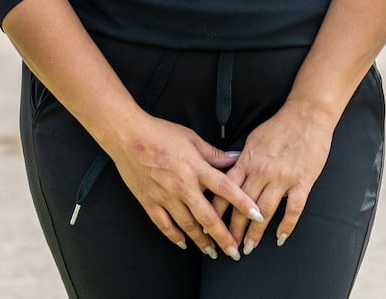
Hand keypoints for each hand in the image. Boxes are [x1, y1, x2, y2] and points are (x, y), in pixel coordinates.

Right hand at [106, 111, 263, 259]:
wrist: (128, 136)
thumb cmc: (160, 133)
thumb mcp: (191, 138)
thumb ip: (214, 154)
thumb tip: (235, 158)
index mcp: (196, 168)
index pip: (225, 188)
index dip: (243, 202)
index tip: (257, 216)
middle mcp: (183, 186)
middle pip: (208, 216)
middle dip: (223, 236)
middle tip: (235, 252)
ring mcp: (166, 196)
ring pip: (187, 225)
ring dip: (202, 241)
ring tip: (212, 252)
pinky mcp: (150, 202)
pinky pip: (164, 224)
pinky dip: (174, 236)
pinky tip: (183, 244)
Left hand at [218, 97, 336, 252]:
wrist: (307, 115)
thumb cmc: (279, 126)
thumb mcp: (253, 139)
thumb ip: (241, 160)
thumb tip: (228, 175)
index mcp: (248, 160)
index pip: (226, 190)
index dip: (216, 210)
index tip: (208, 226)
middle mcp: (263, 172)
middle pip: (243, 206)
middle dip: (233, 229)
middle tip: (228, 247)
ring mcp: (283, 178)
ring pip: (265, 211)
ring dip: (255, 233)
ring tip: (248, 248)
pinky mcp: (303, 183)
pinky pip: (293, 210)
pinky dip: (286, 226)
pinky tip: (279, 238)